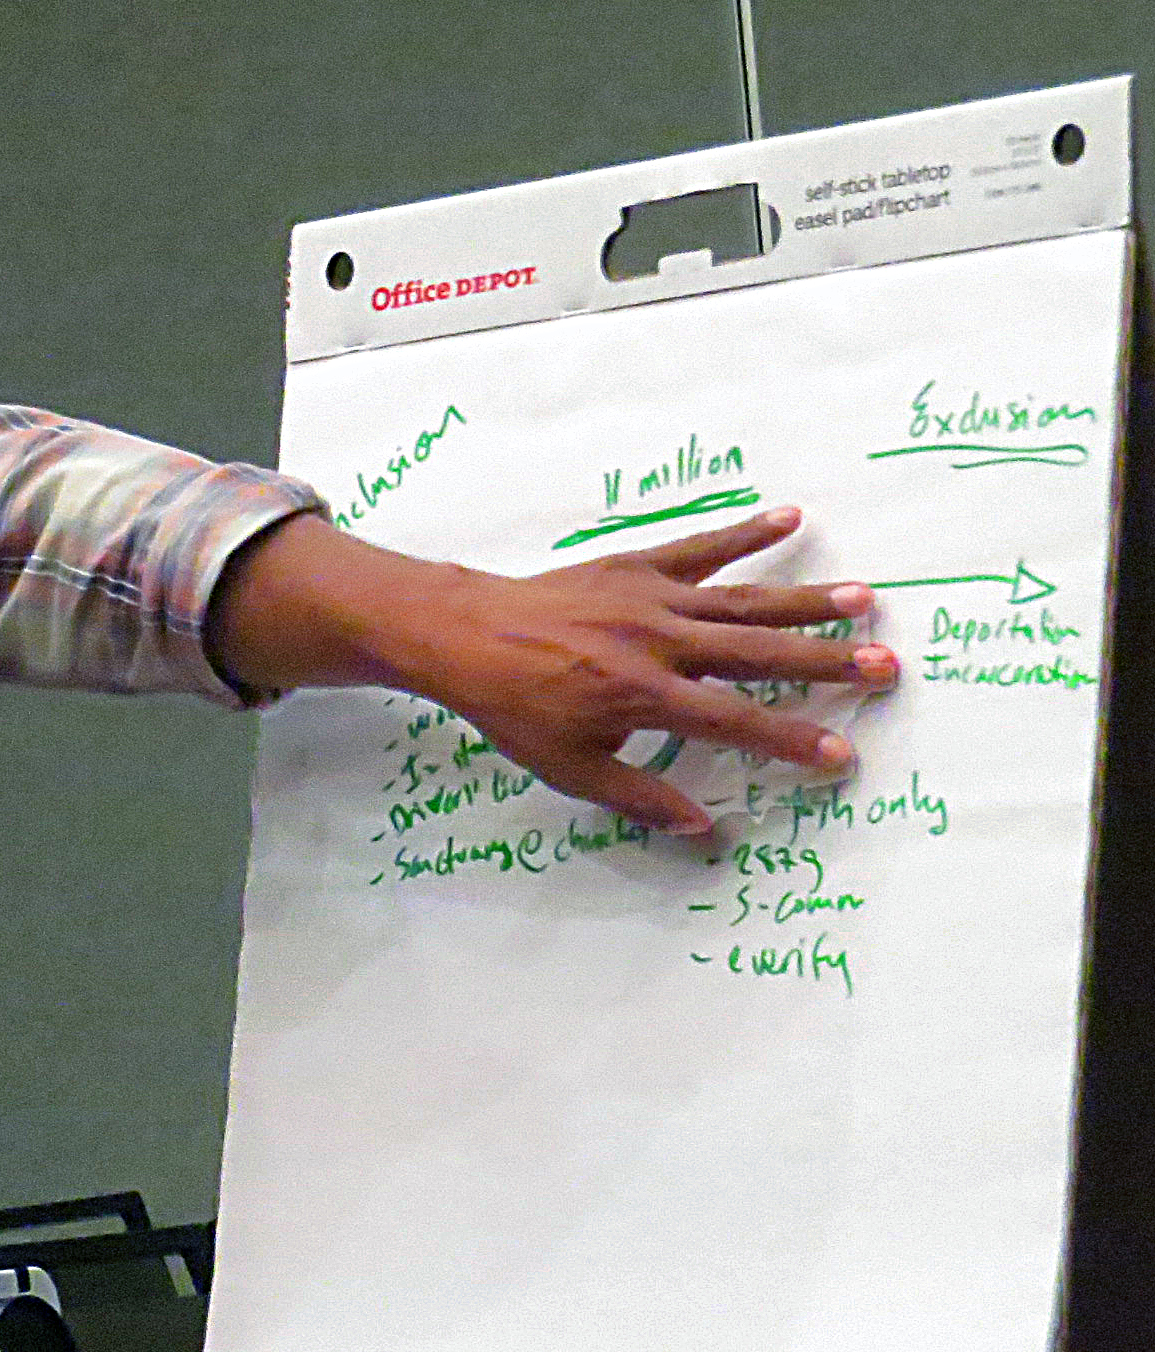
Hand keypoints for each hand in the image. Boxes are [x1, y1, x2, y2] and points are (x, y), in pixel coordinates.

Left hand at [209, 506, 897, 833]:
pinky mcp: (633, 566)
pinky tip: (790, 517)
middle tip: (886, 665)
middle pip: (757, 656)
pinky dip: (743, 532)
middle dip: (825, 663)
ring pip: (741, 600)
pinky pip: (697, 546)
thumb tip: (705, 834)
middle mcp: (657, 643)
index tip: (841, 755)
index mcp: (644, 697)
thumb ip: (642, 800)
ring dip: (805, 600)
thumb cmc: (515, 708)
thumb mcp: (570, 767)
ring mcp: (648, 599)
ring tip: (864, 599)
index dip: (790, 742)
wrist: (464, 636)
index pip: (735, 725)